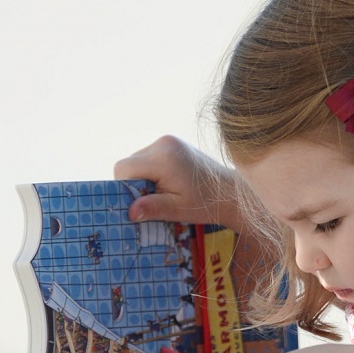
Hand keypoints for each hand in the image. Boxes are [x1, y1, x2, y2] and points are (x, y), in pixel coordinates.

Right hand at [114, 135, 239, 226]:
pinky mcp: (171, 142)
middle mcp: (162, 143)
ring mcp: (167, 140)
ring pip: (137, 160)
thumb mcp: (178, 209)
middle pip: (129, 164)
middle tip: (153, 199)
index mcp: (163, 158)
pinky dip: (151, 171)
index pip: (124, 169)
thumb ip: (153, 208)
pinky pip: (148, 157)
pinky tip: (167, 182)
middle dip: (134, 183)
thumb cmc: (205, 202)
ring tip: (164, 192)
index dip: (124, 187)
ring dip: (142, 177)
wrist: (229, 191)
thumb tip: (130, 212)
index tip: (138, 202)